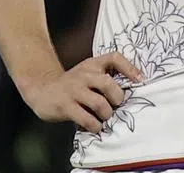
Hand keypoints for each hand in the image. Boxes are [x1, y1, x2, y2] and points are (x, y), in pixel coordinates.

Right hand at [24, 51, 142, 132]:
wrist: (42, 90)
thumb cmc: (73, 85)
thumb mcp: (87, 73)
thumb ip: (104, 77)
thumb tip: (132, 88)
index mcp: (91, 64)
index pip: (114, 57)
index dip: (130, 68)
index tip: (141, 80)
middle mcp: (83, 75)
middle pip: (109, 84)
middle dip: (118, 98)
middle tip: (116, 106)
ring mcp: (73, 90)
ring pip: (100, 104)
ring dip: (107, 115)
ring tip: (105, 118)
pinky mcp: (65, 106)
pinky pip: (87, 119)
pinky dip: (95, 126)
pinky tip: (94, 126)